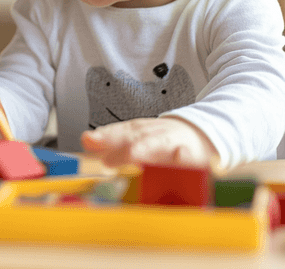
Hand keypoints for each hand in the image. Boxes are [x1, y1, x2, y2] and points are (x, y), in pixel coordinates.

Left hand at [80, 117, 216, 167]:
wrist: (202, 136)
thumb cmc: (163, 141)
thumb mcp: (137, 137)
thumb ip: (112, 140)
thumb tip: (85, 140)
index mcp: (141, 130)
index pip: (120, 130)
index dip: (105, 135)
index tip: (89, 139)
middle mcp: (156, 133)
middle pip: (137, 136)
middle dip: (120, 142)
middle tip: (105, 155)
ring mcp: (175, 142)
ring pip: (161, 143)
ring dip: (148, 147)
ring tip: (133, 153)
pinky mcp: (196, 155)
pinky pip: (192, 158)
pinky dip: (187, 157)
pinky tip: (181, 157)